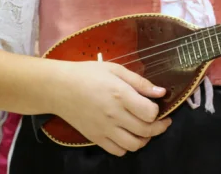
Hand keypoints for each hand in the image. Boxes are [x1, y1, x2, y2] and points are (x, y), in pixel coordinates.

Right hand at [53, 61, 171, 156]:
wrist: (59, 88)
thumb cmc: (88, 74)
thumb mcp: (115, 70)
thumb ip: (139, 82)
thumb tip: (161, 92)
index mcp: (120, 95)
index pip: (150, 113)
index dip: (157, 111)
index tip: (157, 106)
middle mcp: (114, 115)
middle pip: (146, 131)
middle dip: (159, 128)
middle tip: (162, 121)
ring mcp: (104, 129)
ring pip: (134, 145)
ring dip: (145, 140)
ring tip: (145, 130)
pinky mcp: (95, 138)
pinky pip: (118, 151)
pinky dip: (127, 147)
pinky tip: (128, 135)